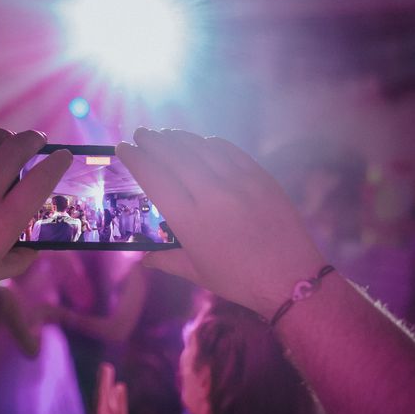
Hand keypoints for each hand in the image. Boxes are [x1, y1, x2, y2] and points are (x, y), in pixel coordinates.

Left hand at [0, 128, 71, 318]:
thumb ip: (22, 258)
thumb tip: (36, 246)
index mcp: (3, 221)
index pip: (41, 180)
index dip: (58, 162)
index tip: (64, 156)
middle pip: (15, 149)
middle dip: (33, 139)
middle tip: (38, 140)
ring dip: (2, 136)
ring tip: (6, 140)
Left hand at [96, 362, 127, 413]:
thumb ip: (120, 400)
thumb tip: (120, 385)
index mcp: (105, 404)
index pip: (105, 387)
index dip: (106, 377)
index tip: (107, 366)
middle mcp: (103, 406)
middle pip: (105, 389)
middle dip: (106, 378)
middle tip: (106, 367)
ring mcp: (105, 411)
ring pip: (106, 395)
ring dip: (108, 385)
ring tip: (109, 377)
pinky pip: (109, 401)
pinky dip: (110, 394)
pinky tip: (113, 394)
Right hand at [116, 127, 324, 317]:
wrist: (291, 277)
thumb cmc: (238, 279)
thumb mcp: (196, 273)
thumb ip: (165, 260)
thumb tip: (142, 260)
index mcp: (190, 220)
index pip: (154, 178)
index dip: (136, 159)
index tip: (123, 148)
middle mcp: (211, 194)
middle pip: (174, 156)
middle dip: (153, 141)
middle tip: (141, 134)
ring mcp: (238, 181)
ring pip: (201, 147)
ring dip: (179, 137)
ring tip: (165, 134)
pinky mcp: (260, 177)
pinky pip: (230, 150)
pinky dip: (210, 142)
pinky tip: (201, 141)